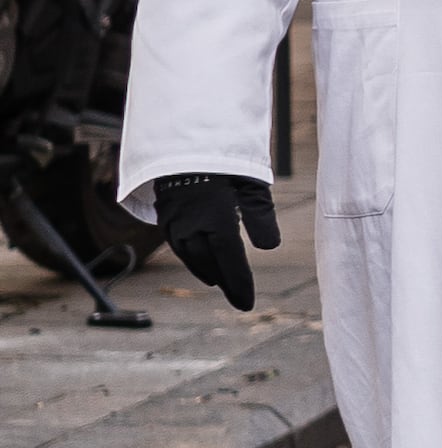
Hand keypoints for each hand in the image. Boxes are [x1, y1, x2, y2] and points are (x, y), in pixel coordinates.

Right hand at [151, 173, 277, 312]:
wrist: (182, 143)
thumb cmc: (225, 163)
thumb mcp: (252, 185)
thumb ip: (261, 217)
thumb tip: (270, 247)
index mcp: (215, 218)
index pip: (230, 259)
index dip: (239, 283)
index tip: (248, 304)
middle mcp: (191, 225)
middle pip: (210, 263)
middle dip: (226, 283)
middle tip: (240, 300)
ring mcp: (174, 222)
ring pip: (192, 257)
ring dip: (208, 271)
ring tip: (222, 284)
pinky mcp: (166, 217)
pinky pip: (179, 246)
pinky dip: (193, 259)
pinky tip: (203, 265)